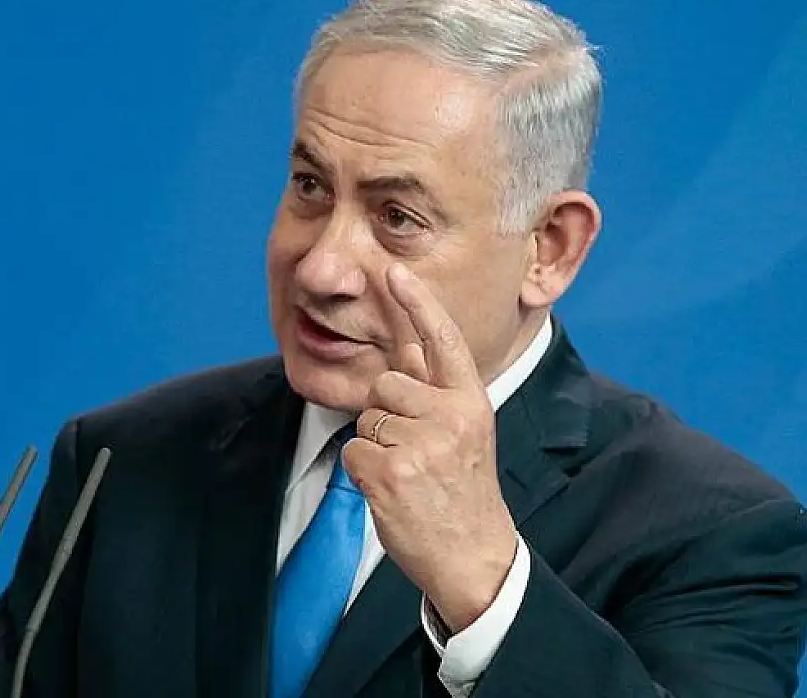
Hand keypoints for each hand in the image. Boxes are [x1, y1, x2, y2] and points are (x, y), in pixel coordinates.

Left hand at [343, 263, 517, 633]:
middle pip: (385, 383)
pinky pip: (352, 449)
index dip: (417, 304)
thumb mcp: (463, 431)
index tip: (395, 271)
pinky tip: (393, 491)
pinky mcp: (391, 471)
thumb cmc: (462, 490)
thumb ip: (434, 389)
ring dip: (376, 445)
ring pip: (367, 417)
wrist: (473, 555)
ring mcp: (421, 444)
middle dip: (386, 414)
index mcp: (470, 402)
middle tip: (415, 453)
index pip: (441, 341)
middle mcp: (450, 416)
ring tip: (409, 473)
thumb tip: (403, 342)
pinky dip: (362, 472)